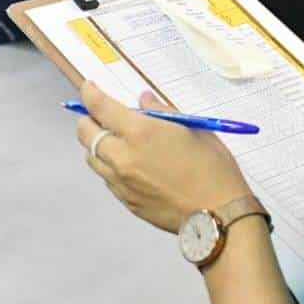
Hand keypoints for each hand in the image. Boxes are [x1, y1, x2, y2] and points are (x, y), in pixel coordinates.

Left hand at [74, 81, 250, 233]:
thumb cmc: (212, 170)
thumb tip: (144, 100)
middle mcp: (123, 156)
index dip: (90, 94)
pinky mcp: (125, 200)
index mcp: (140, 132)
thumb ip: (161, 111)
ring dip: (97, 145)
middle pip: (85, 133)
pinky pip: (105, 178)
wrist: (218, 215)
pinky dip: (109, 166)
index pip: (99, 107)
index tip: (89, 88)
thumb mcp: (192, 129)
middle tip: (101, 115)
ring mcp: (121, 181)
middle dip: (89, 119)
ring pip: (91, 157)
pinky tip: (128, 164)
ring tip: (116, 141)